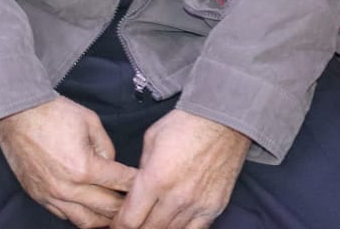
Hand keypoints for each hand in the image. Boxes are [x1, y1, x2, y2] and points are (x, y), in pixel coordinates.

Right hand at [0, 97, 136, 227]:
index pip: (121, 183)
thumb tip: (112, 165)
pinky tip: (91, 210)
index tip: (148, 183)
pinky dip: (82, 215)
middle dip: (127, 205)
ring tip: (116, 214)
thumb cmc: (52, 113)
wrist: (15, 114)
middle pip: (108, 208)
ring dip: (105, 219)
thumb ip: (107, 147)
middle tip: (138, 202)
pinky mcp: (40, 197)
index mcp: (84, 167)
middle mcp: (69, 187)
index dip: (138, 183)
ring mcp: (52, 195)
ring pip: (87, 221)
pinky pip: (66, 216)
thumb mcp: (89, 121)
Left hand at [112, 110, 249, 228]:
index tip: (116, 223)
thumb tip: (136, 189)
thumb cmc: (185, 125)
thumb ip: (141, 170)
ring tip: (151, 221)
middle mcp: (175, 198)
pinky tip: (173, 223)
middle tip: (133, 222)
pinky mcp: (214, 207)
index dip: (118, 225)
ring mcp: (197, 205)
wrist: (223, 120)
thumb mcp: (150, 141)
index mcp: (154, 179)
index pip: (129, 220)